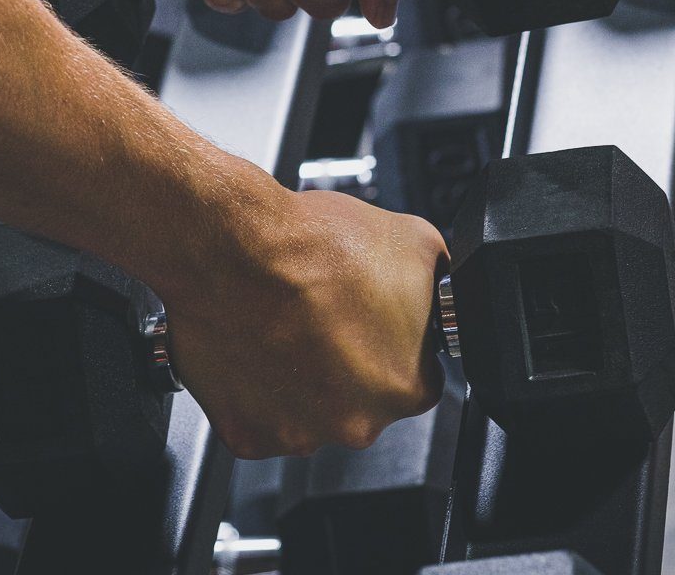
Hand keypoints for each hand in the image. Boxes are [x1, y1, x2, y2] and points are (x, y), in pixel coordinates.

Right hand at [154, 168, 447, 458]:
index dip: (394, 341)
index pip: (416, 375)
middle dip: (348, 362)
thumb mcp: (414, 240)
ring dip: (304, 377)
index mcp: (406, 385)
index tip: (373, 319)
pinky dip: (259, 388)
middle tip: (327, 316)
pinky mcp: (247, 434)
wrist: (234, 248)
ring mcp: (298, 434)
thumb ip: (436, 283)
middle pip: (363, 399)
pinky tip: (258, 343)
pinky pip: (261, 417)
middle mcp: (356, 423)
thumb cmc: (314, 245)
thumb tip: (440, 291)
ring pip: (311, 411)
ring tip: (287, 324)